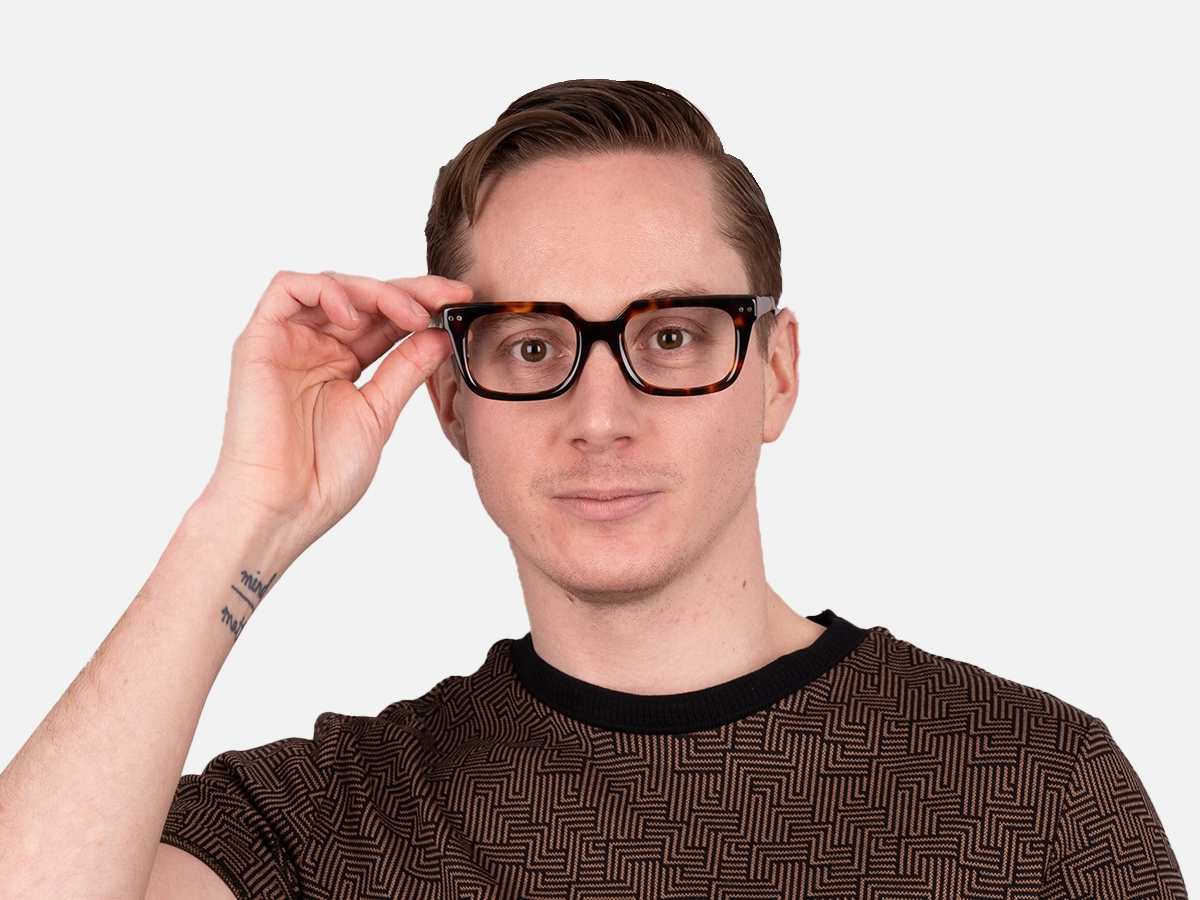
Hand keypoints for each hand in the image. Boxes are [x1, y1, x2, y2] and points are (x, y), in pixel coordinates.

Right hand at [204, 271, 470, 554]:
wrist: (282, 506)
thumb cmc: (323, 474)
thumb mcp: (380, 413)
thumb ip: (406, 369)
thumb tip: (439, 333)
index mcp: (343, 364)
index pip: (385, 319)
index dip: (422, 305)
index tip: (460, 300)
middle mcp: (314, 346)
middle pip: (363, 296)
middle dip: (409, 291)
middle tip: (445, 297)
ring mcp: (286, 341)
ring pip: (332, 285)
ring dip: (375, 290)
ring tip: (409, 315)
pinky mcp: (259, 340)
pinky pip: (287, 289)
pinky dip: (326, 290)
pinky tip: (355, 317)